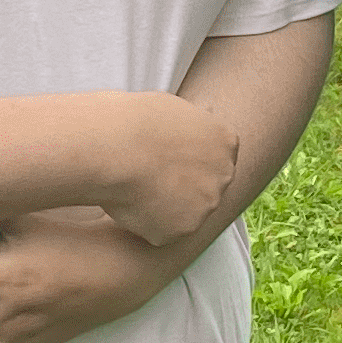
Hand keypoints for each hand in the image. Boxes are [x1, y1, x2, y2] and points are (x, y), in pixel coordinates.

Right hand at [96, 92, 239, 248]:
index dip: (187, 160)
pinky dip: (146, 222)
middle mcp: (224, 176)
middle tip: (149, 176)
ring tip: (134, 187)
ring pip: (184, 212)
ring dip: (163, 206)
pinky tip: (129, 202)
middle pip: (205, 188)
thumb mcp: (175, 111)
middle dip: (182, 186)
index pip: (215, 157)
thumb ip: (189, 132)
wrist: (115, 149)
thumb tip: (184, 140)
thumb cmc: (135, 121)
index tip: (165, 157)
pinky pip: (163, 230)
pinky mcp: (182, 230)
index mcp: (226, 142)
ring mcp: (205, 206)